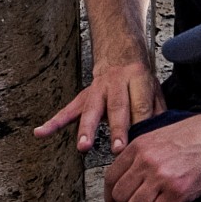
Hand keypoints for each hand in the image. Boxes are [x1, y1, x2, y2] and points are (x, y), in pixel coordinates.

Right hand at [36, 59, 163, 153]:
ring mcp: (97, 90)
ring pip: (91, 109)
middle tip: (117, 148)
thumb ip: (157, 111)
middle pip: (116, 107)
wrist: (120, 53)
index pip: (140, 103)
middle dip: (117, 128)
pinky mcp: (83, 96)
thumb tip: (159, 135)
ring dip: (86, 128)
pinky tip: (41, 132)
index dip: (141, 121)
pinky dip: (54, 122)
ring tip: (82, 146)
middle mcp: (115, 83)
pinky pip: (67, 110)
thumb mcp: (154, 89)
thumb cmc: (139, 79)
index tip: (142, 141)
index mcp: (137, 79)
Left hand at [102, 110, 200, 201]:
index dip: (110, 196)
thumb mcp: (159, 136)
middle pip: (120, 196)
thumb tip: (127, 180)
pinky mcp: (179, 191)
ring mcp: (162, 177)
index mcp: (139, 146)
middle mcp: (146, 161)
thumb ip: (140, 155)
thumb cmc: (197, 134)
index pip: (111, 177)